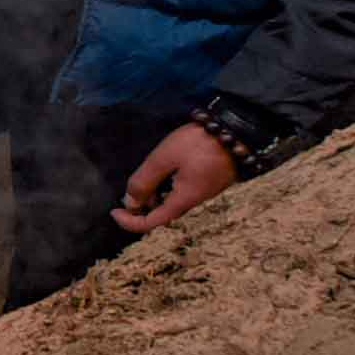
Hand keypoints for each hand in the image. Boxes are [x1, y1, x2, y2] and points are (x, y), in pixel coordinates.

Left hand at [114, 122, 239, 234]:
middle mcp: (195, 202)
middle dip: (142, 204)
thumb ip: (145, 180)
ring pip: (171, 202)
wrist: (240, 131)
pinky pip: (182, 191)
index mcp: (184, 201)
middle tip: (133, 183)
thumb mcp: (165, 158)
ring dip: (154, 194)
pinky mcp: (208, 182)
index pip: (152, 224)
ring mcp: (203, 192)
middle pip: (162, 213)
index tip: (113, 211)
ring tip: (150, 171)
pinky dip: (167, 186)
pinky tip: (165, 168)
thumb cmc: (201, 143)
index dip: (129, 222)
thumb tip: (129, 202)